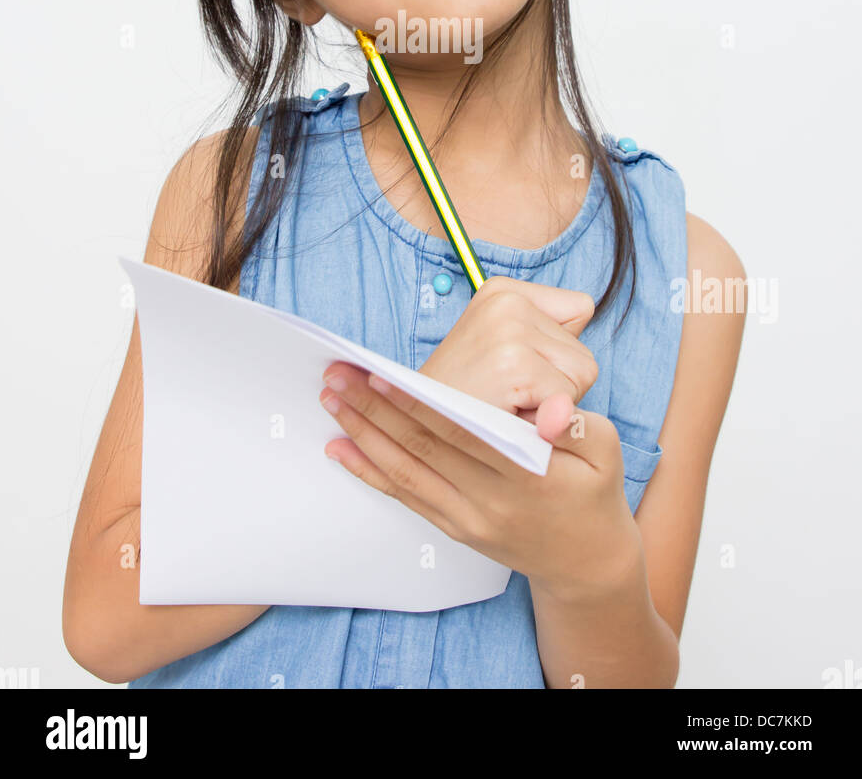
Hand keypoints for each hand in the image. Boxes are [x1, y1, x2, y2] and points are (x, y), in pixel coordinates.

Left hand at [318, 363, 641, 600]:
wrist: (587, 562)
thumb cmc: (595, 492)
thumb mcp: (605, 450)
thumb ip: (577, 423)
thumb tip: (552, 407)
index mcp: (526, 475)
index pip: (459, 433)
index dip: (417, 404)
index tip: (381, 375)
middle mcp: (489, 502)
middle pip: (420, 449)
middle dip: (373, 410)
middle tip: (336, 376)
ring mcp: (468, 519)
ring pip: (404, 472)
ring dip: (362, 435)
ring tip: (332, 400)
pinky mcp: (455, 528)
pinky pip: (405, 497)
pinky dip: (369, 473)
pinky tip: (341, 450)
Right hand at [419, 273, 598, 429]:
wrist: (419, 429)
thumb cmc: (466, 398)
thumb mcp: (502, 350)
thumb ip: (551, 342)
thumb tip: (583, 347)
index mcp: (503, 290)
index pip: (580, 309)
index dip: (557, 355)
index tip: (514, 369)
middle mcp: (507, 300)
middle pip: (583, 350)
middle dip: (556, 385)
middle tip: (506, 395)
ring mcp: (509, 329)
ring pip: (582, 374)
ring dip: (551, 404)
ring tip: (506, 405)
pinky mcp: (514, 363)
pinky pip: (568, 399)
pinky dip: (545, 421)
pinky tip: (507, 416)